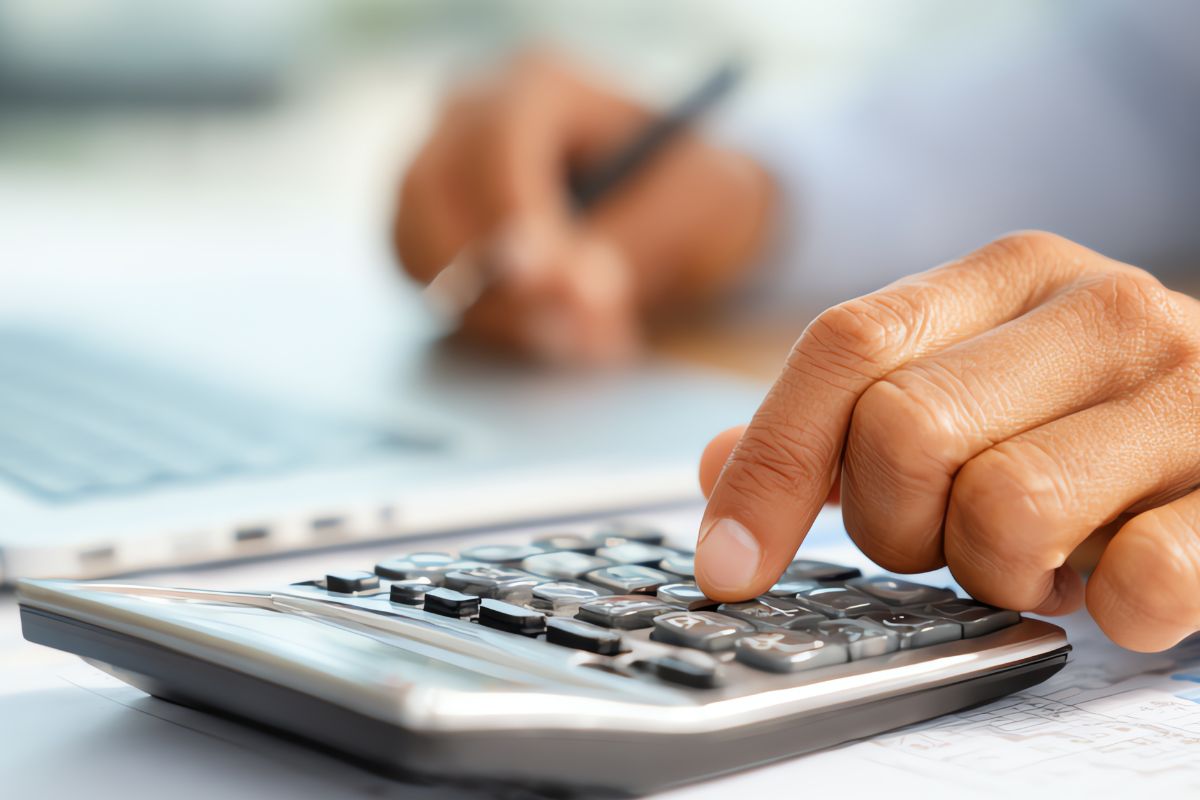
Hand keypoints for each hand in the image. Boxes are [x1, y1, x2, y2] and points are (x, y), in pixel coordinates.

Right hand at [393, 53, 773, 362]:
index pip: (498, 141)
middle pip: (431, 191)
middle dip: (496, 277)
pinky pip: (424, 283)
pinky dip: (486, 323)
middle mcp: (470, 116)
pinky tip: (555, 337)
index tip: (547, 281)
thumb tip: (564, 290)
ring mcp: (437, 170)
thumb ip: (627, 241)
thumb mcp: (695, 209)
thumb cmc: (696, 195)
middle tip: (570, 335)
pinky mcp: (429, 230)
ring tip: (584, 344)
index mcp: (542, 84)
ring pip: (417, 247)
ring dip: (494, 313)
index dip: (515, 215)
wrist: (681, 218)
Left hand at [694, 231, 1199, 651]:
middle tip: (945, 537)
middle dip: (896, 525)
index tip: (729, 566)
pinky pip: (1139, 582)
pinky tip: (1117, 579)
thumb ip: (843, 420)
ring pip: (1005, 509)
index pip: (845, 347)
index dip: (770, 466)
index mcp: (1009, 275)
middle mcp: (1100, 312)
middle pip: (904, 431)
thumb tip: (716, 465)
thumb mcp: (969, 384)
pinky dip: (1107, 610)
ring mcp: (1189, 393)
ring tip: (1037, 554)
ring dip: (996, 571)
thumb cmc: (1092, 416)